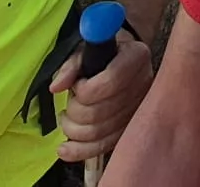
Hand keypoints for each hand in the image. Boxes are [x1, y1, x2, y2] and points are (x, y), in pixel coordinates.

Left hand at [50, 28, 153, 162]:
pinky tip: (64, 149)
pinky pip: (104, 146)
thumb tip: (56, 87)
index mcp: (136, 57)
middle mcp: (143, 85)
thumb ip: (71, 66)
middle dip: (74, 111)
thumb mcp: (86, 49)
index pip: (109, 83)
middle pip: (100, 113)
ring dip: (73, 129)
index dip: (84, 89)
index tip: (78, 84)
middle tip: (69, 102)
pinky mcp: (131, 128)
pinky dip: (80, 150)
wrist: (123, 57)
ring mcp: (139, 110)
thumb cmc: (104, 51)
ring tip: (67, 118)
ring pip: (99, 133)